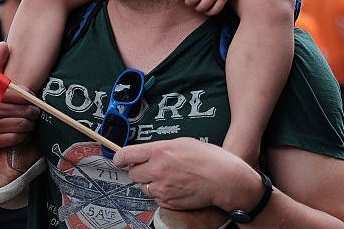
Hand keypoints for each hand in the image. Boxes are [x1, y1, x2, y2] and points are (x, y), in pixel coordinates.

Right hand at [0, 42, 38, 156]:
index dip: (25, 95)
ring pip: (17, 124)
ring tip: (30, 124)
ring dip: (27, 125)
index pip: (10, 92)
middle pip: (17, 109)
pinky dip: (19, 137)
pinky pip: (11, 139)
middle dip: (30, 112)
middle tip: (36, 113)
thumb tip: (4, 44)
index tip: (32, 97)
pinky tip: (21, 136)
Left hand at [113, 138, 261, 211]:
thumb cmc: (208, 159)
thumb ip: (161, 148)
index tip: (119, 159)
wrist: (224, 180)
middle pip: (133, 174)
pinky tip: (176, 187)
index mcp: (160, 151)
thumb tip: (148, 152)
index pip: (127, 155)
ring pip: (144, 187)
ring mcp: (162, 188)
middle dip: (139, 171)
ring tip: (169, 178)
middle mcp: (158, 170)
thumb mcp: (183, 143)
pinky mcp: (168, 201)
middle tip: (151, 168)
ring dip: (151, 183)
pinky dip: (162, 193)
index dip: (120, 157)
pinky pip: (156, 198)